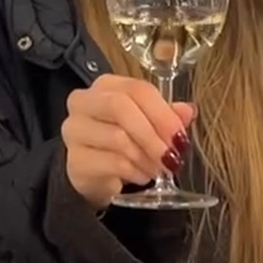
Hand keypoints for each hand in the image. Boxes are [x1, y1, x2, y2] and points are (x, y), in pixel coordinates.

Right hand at [62, 75, 196, 209]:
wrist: (93, 174)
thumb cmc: (122, 142)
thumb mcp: (147, 125)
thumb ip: (167, 115)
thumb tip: (188, 112)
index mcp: (106, 86)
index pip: (137, 89)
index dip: (162, 113)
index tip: (180, 138)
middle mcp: (84, 102)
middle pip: (120, 106)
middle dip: (152, 135)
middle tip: (171, 157)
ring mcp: (74, 130)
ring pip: (117, 138)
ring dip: (146, 157)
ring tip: (159, 169)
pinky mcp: (74, 160)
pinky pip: (112, 163)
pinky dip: (135, 172)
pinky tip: (142, 176)